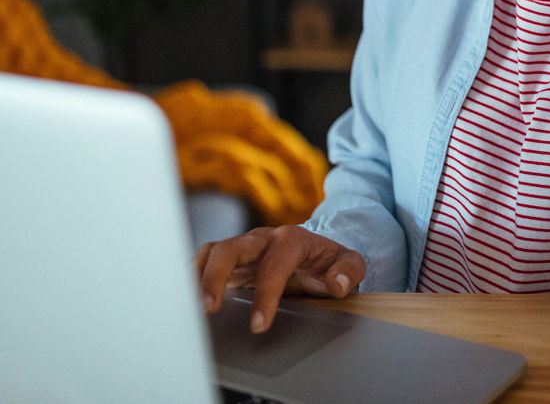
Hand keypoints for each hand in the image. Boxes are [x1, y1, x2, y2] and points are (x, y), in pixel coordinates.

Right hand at [195, 225, 365, 332]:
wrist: (315, 252)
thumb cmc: (328, 261)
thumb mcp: (349, 263)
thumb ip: (349, 271)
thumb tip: (336, 284)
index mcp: (292, 239)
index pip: (275, 264)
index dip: (266, 294)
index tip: (259, 324)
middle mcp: (262, 239)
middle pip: (232, 248)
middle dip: (217, 277)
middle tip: (209, 309)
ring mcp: (243, 247)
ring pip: (213, 252)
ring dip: (198, 276)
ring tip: (190, 305)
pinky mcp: (229, 258)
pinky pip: (204, 260)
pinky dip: (191, 275)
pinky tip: (184, 297)